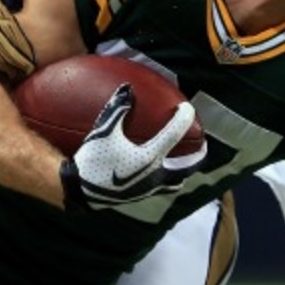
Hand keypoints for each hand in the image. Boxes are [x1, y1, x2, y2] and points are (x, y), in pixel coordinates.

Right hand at [59, 84, 204, 211]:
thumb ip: (117, 108)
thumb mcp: (102, 130)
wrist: (80, 191)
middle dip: (198, 157)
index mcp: (149, 157)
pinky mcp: (140, 197)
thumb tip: (127, 88)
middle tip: (203, 146)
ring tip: (185, 165)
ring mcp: (149, 189)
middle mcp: (155, 175)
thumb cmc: (92, 159)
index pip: (174, 134)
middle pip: (187, 167)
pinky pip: (160, 189)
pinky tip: (157, 173)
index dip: (184, 118)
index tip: (188, 108)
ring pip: (175, 183)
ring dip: (184, 173)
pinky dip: (166, 180)